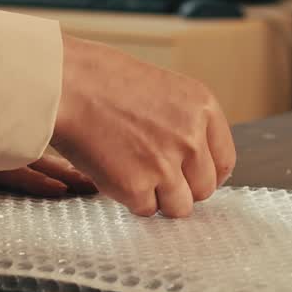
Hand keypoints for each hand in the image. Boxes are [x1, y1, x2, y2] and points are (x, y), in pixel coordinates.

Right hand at [48, 35, 235, 217]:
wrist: (67, 85)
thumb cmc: (104, 81)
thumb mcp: (165, 90)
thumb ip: (187, 123)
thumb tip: (197, 163)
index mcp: (203, 108)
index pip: (224, 161)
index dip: (207, 174)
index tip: (193, 178)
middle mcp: (192, 138)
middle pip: (205, 189)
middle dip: (182, 188)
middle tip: (155, 175)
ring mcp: (166, 166)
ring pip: (179, 207)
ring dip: (159, 198)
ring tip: (134, 174)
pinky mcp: (137, 187)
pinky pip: (145, 210)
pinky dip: (130, 199)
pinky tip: (115, 173)